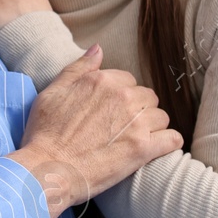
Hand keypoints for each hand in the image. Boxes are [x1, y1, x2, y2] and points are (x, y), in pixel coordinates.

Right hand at [9, 46, 182, 217]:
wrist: (47, 168)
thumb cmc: (45, 133)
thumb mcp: (52, 92)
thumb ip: (78, 68)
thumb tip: (99, 49)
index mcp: (103, 81)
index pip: (128, 81)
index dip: (120, 97)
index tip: (110, 112)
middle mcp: (123, 97)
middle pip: (147, 98)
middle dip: (138, 110)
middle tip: (121, 128)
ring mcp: (136, 123)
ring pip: (161, 118)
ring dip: (151, 127)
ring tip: (133, 141)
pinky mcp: (143, 149)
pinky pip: (172, 139)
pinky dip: (167, 143)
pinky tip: (156, 148)